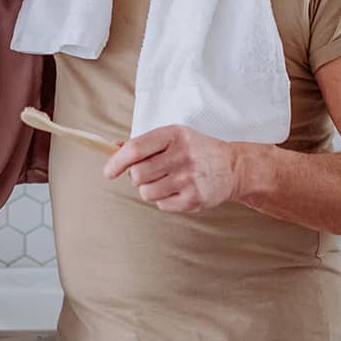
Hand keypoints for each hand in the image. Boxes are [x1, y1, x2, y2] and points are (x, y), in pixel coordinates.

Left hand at [101, 125, 242, 212]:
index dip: (116, 162)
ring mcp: (188, 178)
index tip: (108, 171)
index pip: (135, 149)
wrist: (232, 166)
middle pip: (137, 174)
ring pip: (146, 192)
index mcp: (173, 135)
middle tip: (149, 173)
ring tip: (165, 182)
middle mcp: (181, 155)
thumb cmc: (197, 150)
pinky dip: (164, 200)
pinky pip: (161, 205)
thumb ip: (144, 143)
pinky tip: (177, 190)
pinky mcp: (193, 198)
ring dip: (150, 189)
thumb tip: (113, 148)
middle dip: (137, 177)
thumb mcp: (174, 137)